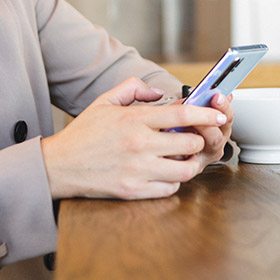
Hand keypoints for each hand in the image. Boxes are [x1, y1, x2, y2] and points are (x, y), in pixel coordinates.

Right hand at [41, 77, 228, 200]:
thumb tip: (159, 92)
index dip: (206, 114)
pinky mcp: (134, 191)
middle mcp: (139, 145)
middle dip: (199, 140)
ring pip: (185, 170)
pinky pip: (170, 188)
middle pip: (190, 144)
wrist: (60, 165)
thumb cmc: (83, 134)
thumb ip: (133, 89)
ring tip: (183, 158)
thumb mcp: (104, 101)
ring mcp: (138, 170)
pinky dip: (173, 181)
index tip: (218, 114)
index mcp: (134, 120)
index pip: (181, 115)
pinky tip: (165, 172)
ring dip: (190, 163)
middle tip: (195, 138)